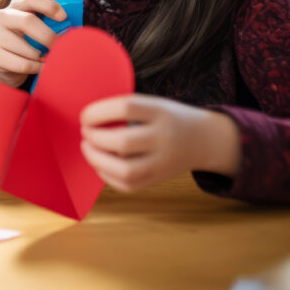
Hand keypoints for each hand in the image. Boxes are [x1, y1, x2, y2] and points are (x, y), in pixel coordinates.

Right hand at [0, 0, 66, 87]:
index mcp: (14, 6)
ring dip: (43, 56)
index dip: (49, 6)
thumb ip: (50, 23)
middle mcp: (0, 17)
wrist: (7, 66)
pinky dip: (37, 67)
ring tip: (49, 59)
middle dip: (48, 36)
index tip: (64, 18)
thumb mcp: (37, 28)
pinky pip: (23, 64)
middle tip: (61, 46)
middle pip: (27, 21)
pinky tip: (41, 67)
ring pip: (26, 47)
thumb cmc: (29, 43)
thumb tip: (70, 26)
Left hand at [79, 94, 241, 192]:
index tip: (85, 116)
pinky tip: (100, 164)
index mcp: (161, 112)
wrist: (204, 140)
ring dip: (97, 160)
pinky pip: (128, 185)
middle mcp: (164, 138)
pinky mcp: (158, 179)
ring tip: (87, 148)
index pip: (126, 108)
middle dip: (95, 137)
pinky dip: (106, 176)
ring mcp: (163, 162)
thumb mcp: (154, 104)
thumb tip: (86, 117)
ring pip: (125, 170)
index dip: (98, 111)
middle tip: (85, 132)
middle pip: (123, 141)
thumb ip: (125, 108)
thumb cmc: (167, 118)